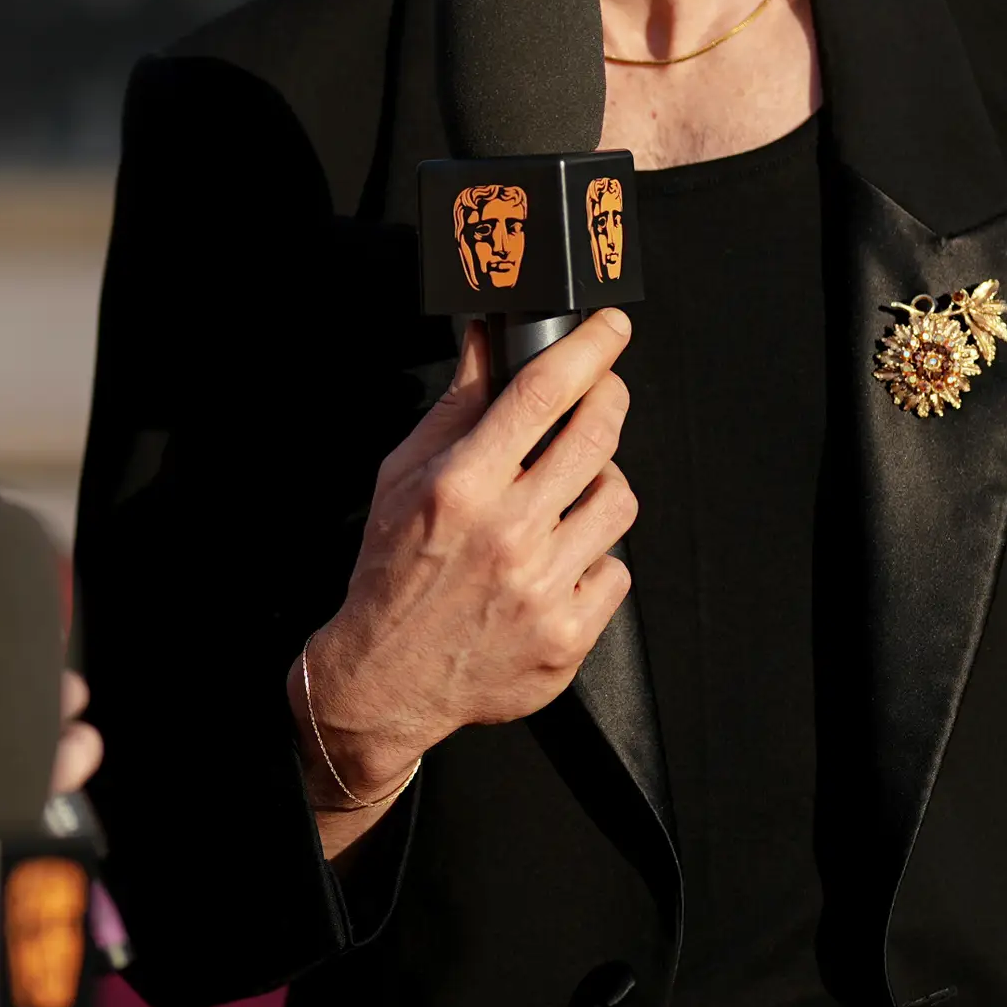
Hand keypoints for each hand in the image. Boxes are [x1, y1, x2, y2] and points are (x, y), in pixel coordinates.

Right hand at [297, 314, 637, 805]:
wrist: (387, 677)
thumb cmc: (392, 575)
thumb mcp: (404, 476)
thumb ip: (457, 407)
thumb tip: (485, 342)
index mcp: (462, 487)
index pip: (543, 393)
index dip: (589, 348)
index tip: (610, 328)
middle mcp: (507, 534)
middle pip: (597, 438)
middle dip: (611, 399)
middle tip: (603, 394)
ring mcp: (543, 587)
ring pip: (618, 502)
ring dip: (601, 486)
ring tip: (568, 496)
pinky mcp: (568, 633)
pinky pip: (616, 569)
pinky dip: (594, 559)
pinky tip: (559, 562)